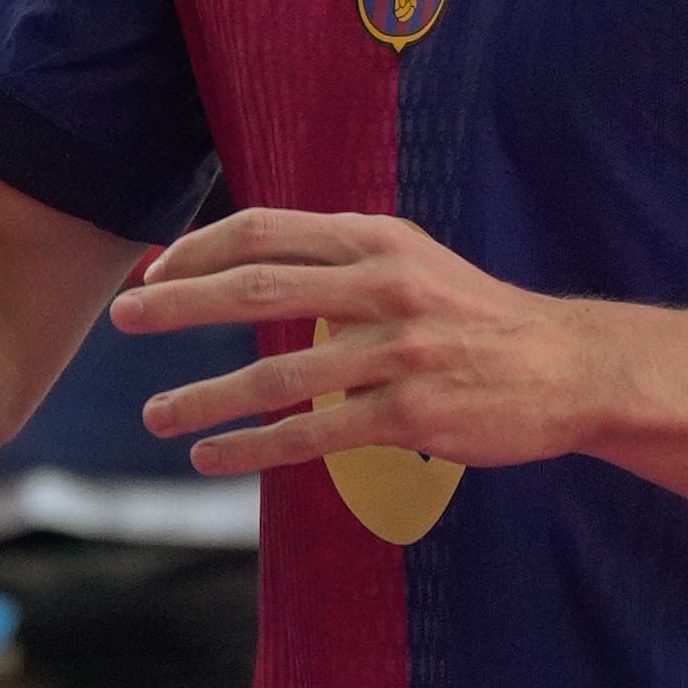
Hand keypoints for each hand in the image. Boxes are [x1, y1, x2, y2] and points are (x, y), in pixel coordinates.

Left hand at [116, 211, 606, 480]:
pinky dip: (253, 446)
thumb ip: (340, 259)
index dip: (199, 249)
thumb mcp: (411, 259)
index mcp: (375, 236)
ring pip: (275, 373)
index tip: (153, 271)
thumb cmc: (474, 314)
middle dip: (178, 303)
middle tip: (122, 316)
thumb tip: (255, 263)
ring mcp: (395, 351)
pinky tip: (212, 457)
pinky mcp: (408, 414)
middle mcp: (380, 284)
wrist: (565, 365)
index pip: (264, 229)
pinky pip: (312, 433)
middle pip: (256, 287)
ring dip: (204, 395)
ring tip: (156, 413)